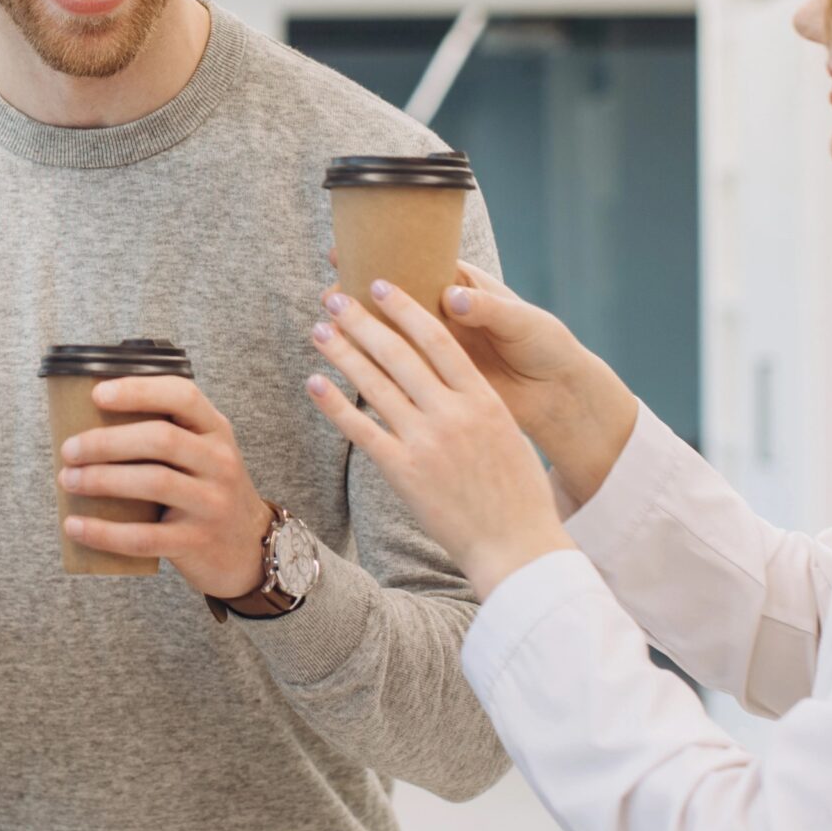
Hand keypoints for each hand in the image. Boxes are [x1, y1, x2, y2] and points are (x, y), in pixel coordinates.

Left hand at [59, 377, 275, 598]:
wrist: (248, 547)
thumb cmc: (208, 489)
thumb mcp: (202, 452)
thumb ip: (166, 432)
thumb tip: (88, 420)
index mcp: (216, 430)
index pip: (182, 395)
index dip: (139, 391)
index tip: (97, 394)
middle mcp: (219, 461)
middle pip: (161, 439)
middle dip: (106, 441)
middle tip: (69, 449)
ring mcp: (211, 503)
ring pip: (153, 482)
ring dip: (101, 479)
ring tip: (68, 480)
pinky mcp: (196, 541)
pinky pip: (144, 536)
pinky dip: (104, 532)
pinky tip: (75, 526)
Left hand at [306, 281, 575, 599]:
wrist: (516, 546)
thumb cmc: (516, 491)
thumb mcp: (506, 430)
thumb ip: (474, 399)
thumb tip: (445, 370)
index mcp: (483, 398)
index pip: (438, 339)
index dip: (405, 308)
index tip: (380, 284)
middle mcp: (453, 414)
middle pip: (399, 354)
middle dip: (362, 321)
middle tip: (334, 296)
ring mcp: (426, 443)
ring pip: (375, 386)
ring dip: (342, 353)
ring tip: (319, 329)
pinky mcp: (403, 473)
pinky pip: (361, 431)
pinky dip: (334, 404)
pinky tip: (315, 382)